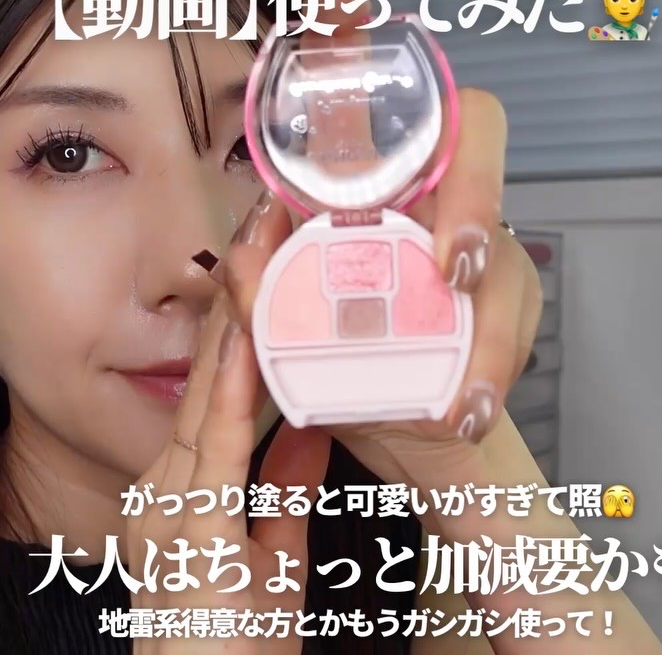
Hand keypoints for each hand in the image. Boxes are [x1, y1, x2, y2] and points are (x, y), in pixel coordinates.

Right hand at [127, 283, 330, 652]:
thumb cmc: (238, 644)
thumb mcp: (274, 554)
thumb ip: (287, 486)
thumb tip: (308, 426)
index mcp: (179, 496)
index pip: (212, 398)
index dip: (237, 333)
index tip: (260, 280)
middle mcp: (163, 496)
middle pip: (204, 387)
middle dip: (233, 310)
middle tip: (259, 238)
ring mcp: (168, 516)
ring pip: (206, 405)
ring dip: (234, 332)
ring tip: (254, 264)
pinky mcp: (190, 540)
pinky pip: (216, 454)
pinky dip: (230, 397)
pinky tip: (244, 350)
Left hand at [224, 0, 541, 498]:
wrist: (401, 432)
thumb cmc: (343, 377)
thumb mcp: (287, 338)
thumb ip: (262, 292)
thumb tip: (249, 239)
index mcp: (376, 196)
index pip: (394, 111)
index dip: (397, 103)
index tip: (368, 150)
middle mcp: (434, 206)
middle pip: (479, 143)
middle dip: (470, 202)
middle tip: (453, 271)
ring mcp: (482, 251)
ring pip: (506, 251)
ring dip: (487, 327)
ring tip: (457, 398)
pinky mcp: (511, 303)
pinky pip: (519, 315)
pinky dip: (494, 363)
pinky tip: (468, 406)